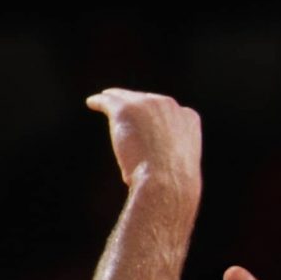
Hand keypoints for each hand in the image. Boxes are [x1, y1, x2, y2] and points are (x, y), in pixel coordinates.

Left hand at [84, 89, 203, 195]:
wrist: (166, 181)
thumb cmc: (172, 181)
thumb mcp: (180, 162)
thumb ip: (170, 151)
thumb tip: (154, 160)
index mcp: (188, 117)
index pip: (168, 110)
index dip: (155, 114)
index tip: (146, 120)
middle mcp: (169, 105)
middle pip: (147, 100)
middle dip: (136, 104)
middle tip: (124, 109)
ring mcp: (147, 105)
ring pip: (126, 97)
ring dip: (115, 98)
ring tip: (105, 99)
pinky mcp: (125, 109)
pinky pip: (108, 101)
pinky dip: (99, 102)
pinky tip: (92, 103)